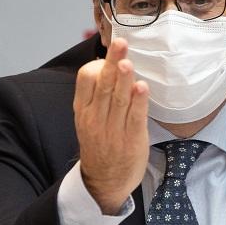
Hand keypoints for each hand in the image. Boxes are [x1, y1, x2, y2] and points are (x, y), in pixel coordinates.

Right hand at [73, 38, 149, 213]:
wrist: (103, 181)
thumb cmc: (99, 145)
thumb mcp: (87, 119)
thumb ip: (95, 95)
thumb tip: (107, 65)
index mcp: (83, 111)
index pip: (85, 81)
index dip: (97, 63)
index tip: (108, 46)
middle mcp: (96, 118)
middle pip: (104, 85)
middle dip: (112, 62)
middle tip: (120, 42)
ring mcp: (113, 130)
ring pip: (119, 99)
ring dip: (124, 79)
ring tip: (127, 61)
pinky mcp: (131, 140)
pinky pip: (135, 117)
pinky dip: (138, 101)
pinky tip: (141, 87)